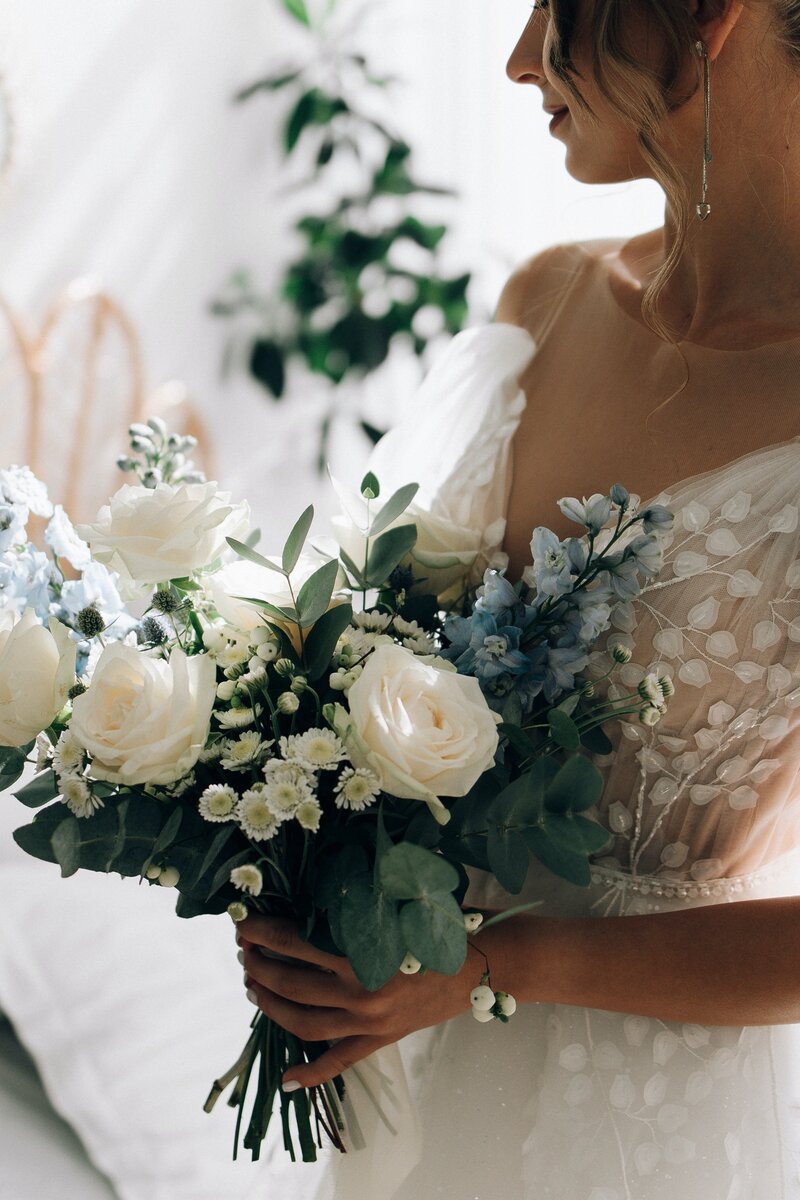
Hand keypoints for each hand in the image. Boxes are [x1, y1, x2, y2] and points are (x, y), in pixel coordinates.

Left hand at [236, 914, 476, 1089]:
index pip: (297, 943)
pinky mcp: (382, 1041)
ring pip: (304, 1022)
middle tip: (244, 951)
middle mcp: (362, 994)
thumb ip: (358, 904)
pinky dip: (312, 1074)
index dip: (265, 933)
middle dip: (260, 965)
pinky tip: (287, 1080)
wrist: (488, 962)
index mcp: (365, 955)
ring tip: (253, 985)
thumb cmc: (446, 922)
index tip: (244, 922)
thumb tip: (310, 892)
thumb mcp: (400, 903)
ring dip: (271, 1004)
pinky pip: (341, 1062)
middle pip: (292, 983)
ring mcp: (370, 1024)